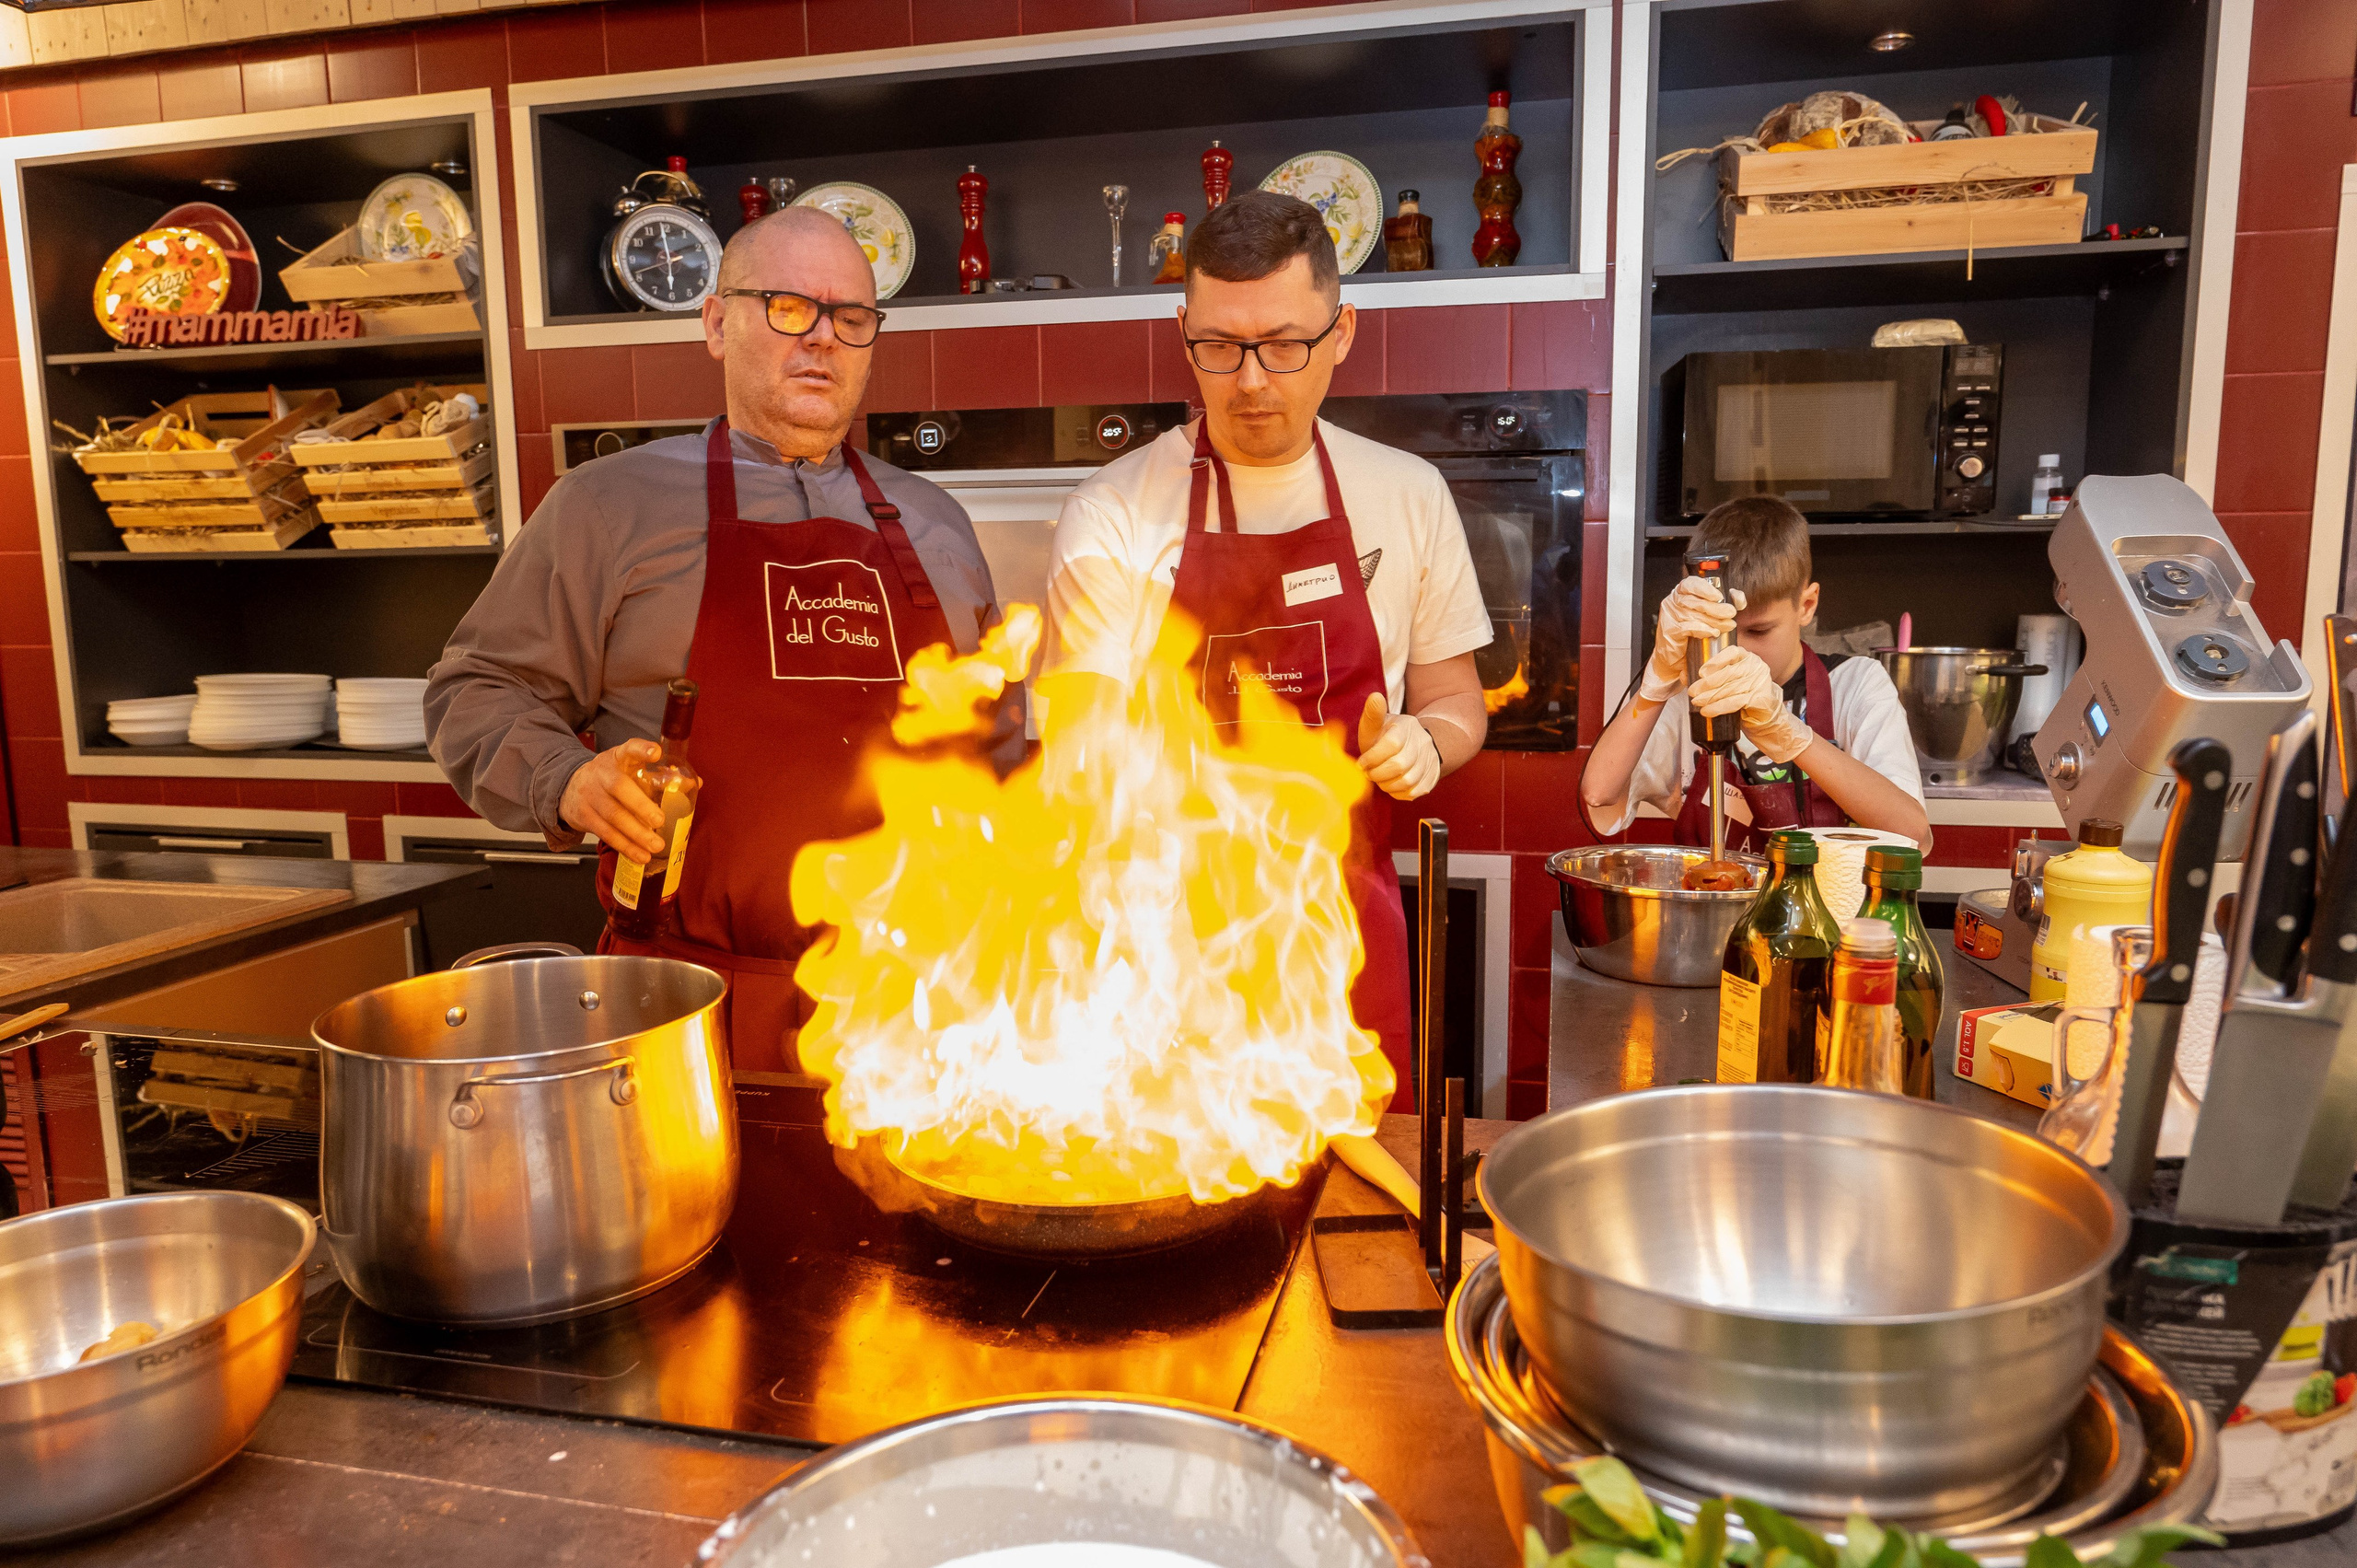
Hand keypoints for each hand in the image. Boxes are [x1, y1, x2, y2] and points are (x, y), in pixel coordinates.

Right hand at [558, 739, 664, 858]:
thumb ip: (658, 775)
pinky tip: (641, 856)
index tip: (656, 753)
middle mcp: (602, 773)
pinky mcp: (585, 816)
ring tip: (656, 846)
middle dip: (640, 806)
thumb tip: (694, 784)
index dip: (642, 750)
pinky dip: (625, 847)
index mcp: (618, 757)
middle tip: (660, 820)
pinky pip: (606, 833)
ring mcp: (591, 795)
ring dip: (636, 834)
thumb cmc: (610, 777)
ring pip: (613, 815)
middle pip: (619, 787)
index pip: (629, 748)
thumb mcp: (629, 768)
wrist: (569, 787)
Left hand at [1357, 692, 1441, 800]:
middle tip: (1368, 774)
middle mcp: (1422, 742)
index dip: (1373, 758)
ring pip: (1408, 781)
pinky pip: (1415, 791)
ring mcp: (1430, 759)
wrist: (1413, 744)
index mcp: (1407, 726)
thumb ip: (1373, 714)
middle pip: (1400, 765)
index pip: (1392, 744)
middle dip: (1378, 774)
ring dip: (1387, 785)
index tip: (1361, 764)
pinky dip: (1398, 793)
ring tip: (1379, 779)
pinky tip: (1391, 785)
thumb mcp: (1377, 723)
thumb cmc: (1385, 736)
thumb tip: (1375, 697)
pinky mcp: (1433, 776)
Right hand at [1641, 577, 1740, 701]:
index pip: (1690, 584)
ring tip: (1727, 625)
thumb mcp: (1707, 616)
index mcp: (1680, 594)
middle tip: (1731, 613)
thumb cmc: (1691, 635)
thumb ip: (1723, 603)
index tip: (1719, 596)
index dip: (1705, 588)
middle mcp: (1672, 602)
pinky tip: (1712, 633)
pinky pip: (1688, 627)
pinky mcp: (1669, 631)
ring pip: (1694, 614)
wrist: (1674, 659)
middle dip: (1717, 607)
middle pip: (1696, 601)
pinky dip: (1702, 630)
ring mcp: (1669, 616)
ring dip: (1714, 620)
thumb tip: (1738, 596)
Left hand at [1689, 647, 1812, 763]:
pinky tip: (1708, 711)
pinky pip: (1735, 702)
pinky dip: (1718, 707)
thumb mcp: (1727, 682)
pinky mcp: (1761, 698)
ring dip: (1710, 697)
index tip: (1701, 671)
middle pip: (1728, 673)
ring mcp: (1760, 682)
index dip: (1716, 661)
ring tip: (1697, 702)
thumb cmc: (1743, 695)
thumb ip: (1707, 676)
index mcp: (1747, 657)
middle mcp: (1756, 666)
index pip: (1733, 652)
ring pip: (1730, 689)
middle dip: (1707, 684)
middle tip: (1692, 692)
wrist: (1765, 715)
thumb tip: (1684, 675)